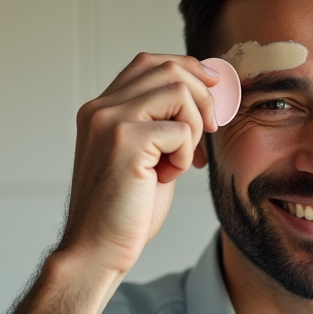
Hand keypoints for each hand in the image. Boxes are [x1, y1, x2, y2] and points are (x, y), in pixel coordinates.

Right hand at [57, 53, 218, 278]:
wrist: (97, 250)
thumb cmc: (125, 212)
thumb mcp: (147, 158)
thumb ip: (162, 126)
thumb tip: (206, 100)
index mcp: (101, 110)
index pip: (149, 63)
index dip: (189, 69)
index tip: (215, 89)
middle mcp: (100, 108)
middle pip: (168, 68)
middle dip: (203, 96)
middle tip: (210, 132)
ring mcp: (109, 121)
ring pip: (178, 90)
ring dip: (194, 126)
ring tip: (182, 159)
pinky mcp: (125, 141)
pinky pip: (180, 128)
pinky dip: (184, 152)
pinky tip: (168, 176)